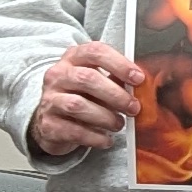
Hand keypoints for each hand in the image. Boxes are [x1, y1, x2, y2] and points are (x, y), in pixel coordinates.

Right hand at [27, 37, 144, 161]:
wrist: (50, 122)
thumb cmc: (81, 96)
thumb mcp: (97, 82)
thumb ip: (116, 80)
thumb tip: (143, 87)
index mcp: (72, 58)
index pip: (95, 52)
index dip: (119, 64)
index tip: (138, 78)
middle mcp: (57, 75)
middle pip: (87, 78)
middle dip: (116, 94)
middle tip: (133, 107)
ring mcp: (49, 100)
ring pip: (78, 105)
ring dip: (105, 117)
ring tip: (118, 124)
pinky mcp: (48, 125)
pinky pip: (74, 131)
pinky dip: (95, 137)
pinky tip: (106, 139)